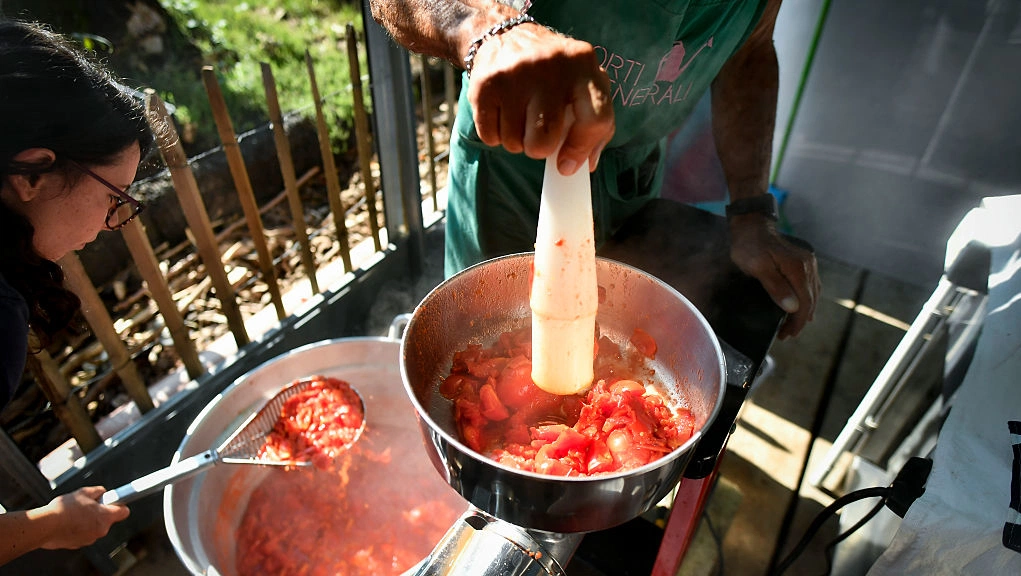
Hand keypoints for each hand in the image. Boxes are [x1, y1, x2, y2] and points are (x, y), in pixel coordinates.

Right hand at [39, 487, 128, 549]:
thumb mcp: (84, 492)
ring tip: (73, 514)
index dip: (119, 505)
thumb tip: (102, 493)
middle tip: (86, 505)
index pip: (124, 512)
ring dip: (87, 521)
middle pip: (106, 519)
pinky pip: (82, 534)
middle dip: (99, 512)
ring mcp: (89, 539)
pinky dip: (77, 529)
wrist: (45, 525)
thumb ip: (98, 491)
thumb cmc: (64, 509)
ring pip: (93, 527)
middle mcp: (101, 530)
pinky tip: (67, 522)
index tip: (114, 501)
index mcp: (105, 517)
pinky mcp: (78, 544)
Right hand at [467, 23, 614, 174]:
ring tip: (520, 117)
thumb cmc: (553, 72)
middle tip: (538, 135)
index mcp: (584, 64)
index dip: (581, 149)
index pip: (595, 119)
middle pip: (545, 140)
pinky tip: (503, 113)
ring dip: (516, 141)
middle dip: (540, 149)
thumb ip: (595, 122)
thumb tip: (585, 164)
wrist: (506, 36)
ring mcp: (515, 73)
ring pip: (514, 143)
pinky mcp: (486, 84)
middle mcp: (551, 66)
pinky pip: (490, 136)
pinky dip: (495, 134)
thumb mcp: (583, 84)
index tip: (567, 165)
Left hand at [729, 214, 819, 338]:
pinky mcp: (803, 261)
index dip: (797, 322)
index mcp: (798, 268)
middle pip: (810, 300)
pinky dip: (806, 299)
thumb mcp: (758, 268)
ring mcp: (807, 262)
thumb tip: (793, 308)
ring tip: (791, 326)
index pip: (805, 302)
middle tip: (786, 334)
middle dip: (799, 320)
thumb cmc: (750, 246)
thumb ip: (775, 287)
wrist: (751, 224)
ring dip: (803, 312)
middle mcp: (808, 265)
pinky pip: (810, 285)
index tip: (787, 334)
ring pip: (812, 293)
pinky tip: (801, 308)